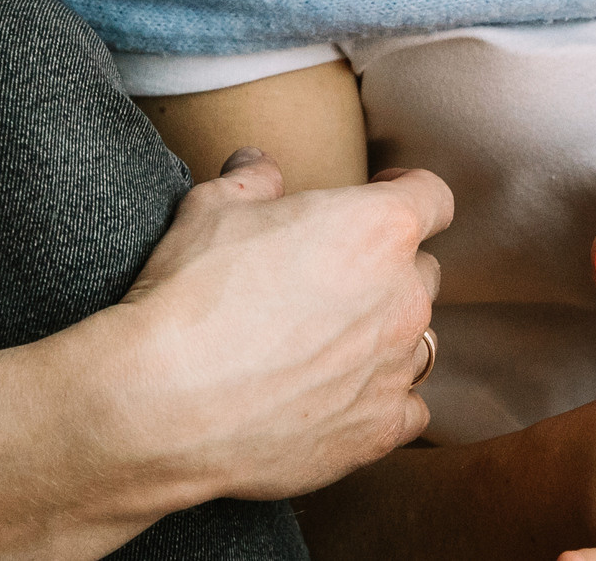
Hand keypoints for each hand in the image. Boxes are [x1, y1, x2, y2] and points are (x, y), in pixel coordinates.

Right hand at [97, 151, 451, 502]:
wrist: (163, 401)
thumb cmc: (191, 294)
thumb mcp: (212, 208)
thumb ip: (251, 179)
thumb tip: (257, 166)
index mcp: (380, 229)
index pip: (432, 198)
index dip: (407, 192)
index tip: (382, 199)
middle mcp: (404, 297)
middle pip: (423, 271)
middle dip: (388, 270)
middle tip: (334, 280)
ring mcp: (395, 367)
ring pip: (416, 340)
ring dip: (385, 336)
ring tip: (330, 344)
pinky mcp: (379, 429)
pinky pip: (408, 407)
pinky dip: (381, 401)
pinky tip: (340, 398)